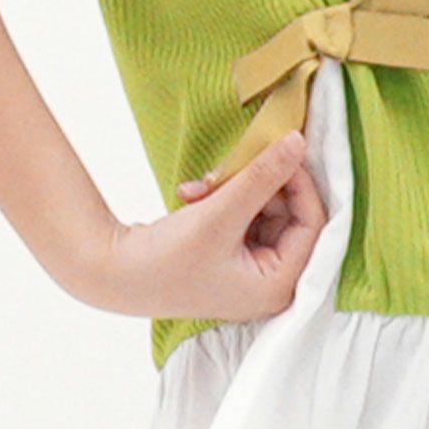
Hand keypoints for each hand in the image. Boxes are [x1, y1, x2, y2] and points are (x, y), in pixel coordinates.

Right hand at [95, 131, 327, 322]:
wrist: (113, 272)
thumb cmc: (167, 258)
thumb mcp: (221, 212)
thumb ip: (263, 176)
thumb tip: (299, 142)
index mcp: (279, 287)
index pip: (314, 226)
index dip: (301, 184)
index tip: (283, 151)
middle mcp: (271, 284)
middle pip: (289, 215)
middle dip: (258, 186)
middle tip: (229, 171)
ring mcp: (250, 271)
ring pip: (264, 211)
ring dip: (236, 189)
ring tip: (203, 185)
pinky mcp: (232, 258)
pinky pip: (244, 216)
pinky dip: (224, 199)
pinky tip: (193, 194)